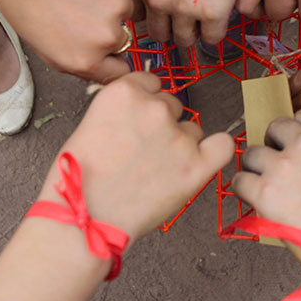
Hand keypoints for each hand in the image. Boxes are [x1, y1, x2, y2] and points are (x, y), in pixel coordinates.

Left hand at [0, 0, 136, 82]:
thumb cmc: (22, 0)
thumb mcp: (44, 48)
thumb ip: (78, 62)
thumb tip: (100, 66)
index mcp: (84, 61)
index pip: (119, 72)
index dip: (112, 59)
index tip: (106, 47)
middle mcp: (105, 39)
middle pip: (122, 40)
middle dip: (108, 27)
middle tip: (83, 7)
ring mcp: (118, 7)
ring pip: (126, 9)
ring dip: (111, 0)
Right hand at [38, 72, 234, 242]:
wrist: (84, 218)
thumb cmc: (78, 179)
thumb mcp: (90, 124)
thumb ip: (121, 111)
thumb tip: (140, 114)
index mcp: (125, 92)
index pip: (151, 82)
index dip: (145, 104)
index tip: (138, 121)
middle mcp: (155, 108)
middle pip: (173, 106)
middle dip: (162, 126)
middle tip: (143, 154)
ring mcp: (179, 136)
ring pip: (192, 130)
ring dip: (181, 145)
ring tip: (156, 172)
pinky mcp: (197, 165)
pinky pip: (222, 147)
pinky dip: (215, 152)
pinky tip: (201, 162)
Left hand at [132, 0, 252, 45]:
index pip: (137, 18)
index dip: (152, 16)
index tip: (163, 13)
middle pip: (160, 34)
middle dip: (172, 28)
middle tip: (186, 15)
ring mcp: (185, 8)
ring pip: (185, 40)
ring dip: (194, 31)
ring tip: (203, 11)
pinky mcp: (213, 12)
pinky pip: (211, 38)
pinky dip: (215, 30)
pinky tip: (219, 13)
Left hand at [232, 110, 300, 267]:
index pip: (300, 117)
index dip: (295, 137)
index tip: (295, 150)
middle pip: (274, 129)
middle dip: (275, 147)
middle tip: (281, 170)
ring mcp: (283, 165)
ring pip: (251, 154)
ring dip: (257, 170)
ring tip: (270, 189)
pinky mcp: (265, 192)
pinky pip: (239, 181)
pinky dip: (245, 192)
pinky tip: (259, 203)